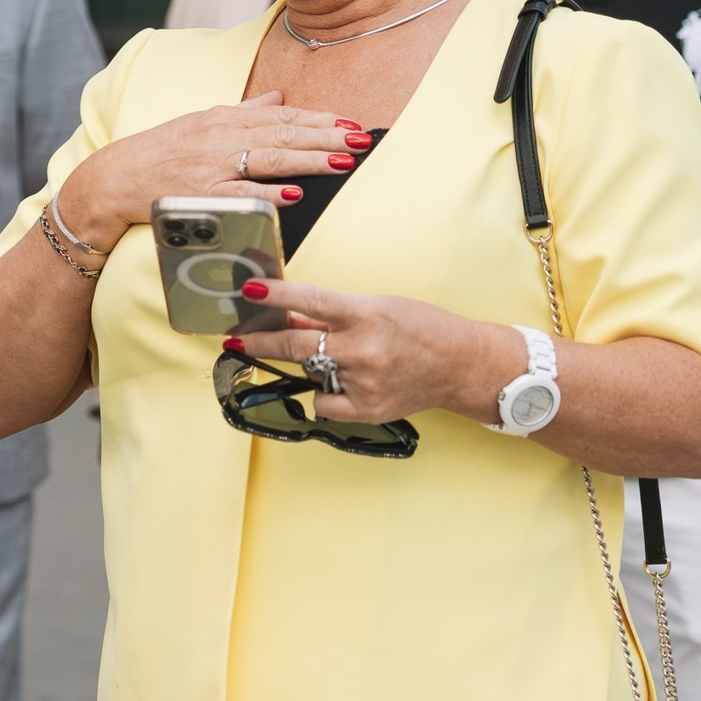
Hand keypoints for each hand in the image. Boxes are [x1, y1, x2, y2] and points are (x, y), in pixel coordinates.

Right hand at [57, 92, 365, 247]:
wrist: (113, 179)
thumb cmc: (160, 153)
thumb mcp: (201, 124)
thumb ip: (243, 112)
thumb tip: (279, 98)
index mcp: (223, 119)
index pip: (281, 116)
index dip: (318, 119)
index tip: (350, 123)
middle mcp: (220, 137)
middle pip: (283, 134)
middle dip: (326, 136)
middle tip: (362, 139)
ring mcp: (211, 166)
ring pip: (269, 159)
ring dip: (309, 159)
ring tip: (343, 162)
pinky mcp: (200, 194)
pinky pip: (240, 193)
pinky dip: (268, 192)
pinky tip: (295, 193)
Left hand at [230, 278, 523, 427]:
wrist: (462, 366)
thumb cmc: (423, 329)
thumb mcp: (377, 307)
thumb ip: (331, 314)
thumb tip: (289, 314)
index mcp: (367, 315)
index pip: (311, 300)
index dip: (276, 295)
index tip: (250, 290)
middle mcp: (363, 349)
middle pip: (296, 345)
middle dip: (260, 341)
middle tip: (237, 337)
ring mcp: (364, 383)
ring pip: (311, 373)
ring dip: (313, 364)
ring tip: (342, 359)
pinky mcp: (367, 410)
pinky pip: (324, 403)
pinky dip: (326, 394)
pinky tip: (346, 384)